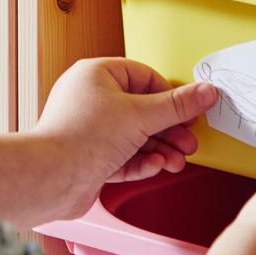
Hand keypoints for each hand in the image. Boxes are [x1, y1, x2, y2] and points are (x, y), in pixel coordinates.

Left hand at [32, 58, 217, 219]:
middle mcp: (91, 99)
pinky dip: (140, 162)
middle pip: (140, 110)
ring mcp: (89, 129)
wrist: (50, 179)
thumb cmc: (82, 137)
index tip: (190, 111)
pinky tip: (155, 166)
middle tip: (189, 142)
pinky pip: (121, 156)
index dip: (169, 95)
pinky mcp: (89, 158)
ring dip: (158, 149)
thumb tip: (205, 92)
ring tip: (177, 161)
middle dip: (167, 129)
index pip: (142, 77)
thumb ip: (176, 107)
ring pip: (133, 136)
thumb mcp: (140, 116)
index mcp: (96, 75)